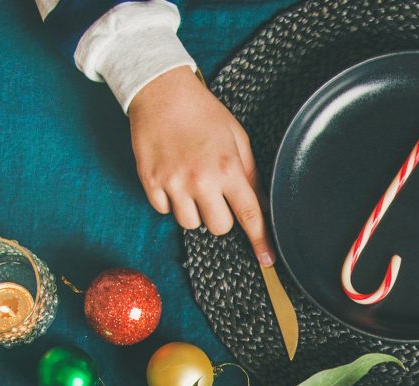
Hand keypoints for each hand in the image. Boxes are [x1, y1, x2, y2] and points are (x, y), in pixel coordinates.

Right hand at [128, 67, 269, 263]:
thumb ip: (249, 173)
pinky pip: (164, 210)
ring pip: (190, 224)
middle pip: (218, 227)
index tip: (267, 260)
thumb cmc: (202, 112)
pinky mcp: (151, 182)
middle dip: (220, 217)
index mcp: (228, 168)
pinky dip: (169, 201)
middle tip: (214, 194)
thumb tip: (261, 204)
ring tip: (190, 182)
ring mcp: (174, 183)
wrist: (161, 92)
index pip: (249, 215)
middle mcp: (201, 180)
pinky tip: (172, 176)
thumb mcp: (236, 137)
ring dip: (194, 210)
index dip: (260, 241)